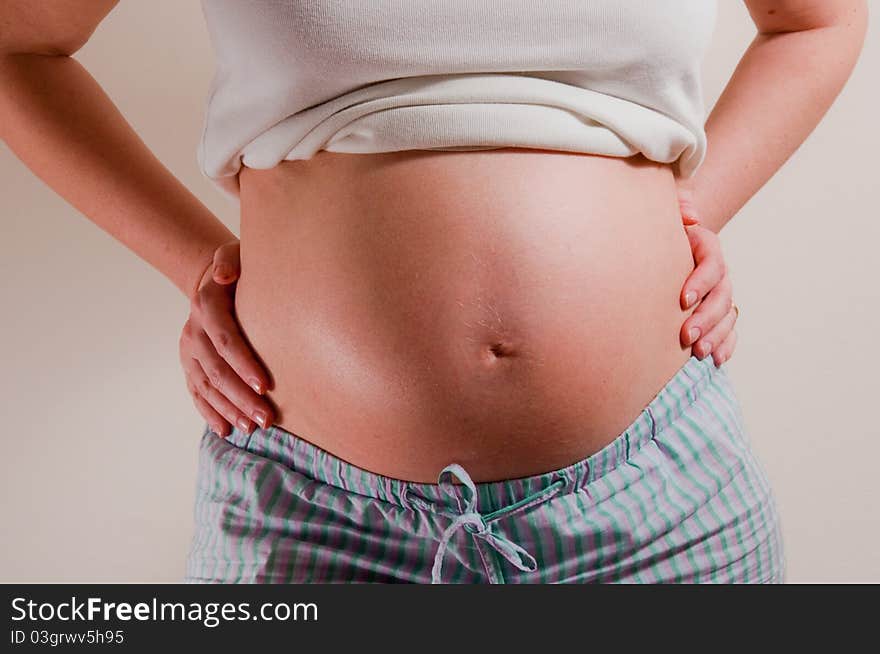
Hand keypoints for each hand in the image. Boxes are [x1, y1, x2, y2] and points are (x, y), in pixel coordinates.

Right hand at [179, 240, 274, 436]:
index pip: (226, 340)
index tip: (267, 385)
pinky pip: (197, 393)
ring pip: (207, 386)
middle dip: (242, 397)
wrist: (218, 282)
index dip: (245, 364)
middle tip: (267, 418)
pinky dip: (210, 413)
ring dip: (229, 409)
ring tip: (253, 427)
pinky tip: (226, 429)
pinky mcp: (190, 365)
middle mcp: (193, 331)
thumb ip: (232, 259)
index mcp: (207, 306)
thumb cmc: (242, 270)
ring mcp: (189, 352)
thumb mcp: (237, 255)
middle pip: (217, 370)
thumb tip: (224, 275)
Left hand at [677, 184, 738, 366]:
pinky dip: (725, 345)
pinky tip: (715, 359)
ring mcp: (720, 292)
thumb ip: (677, 206)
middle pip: (722, 295)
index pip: (712, 264)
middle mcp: (718, 271)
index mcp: (706, 247)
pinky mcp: (718, 311)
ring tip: (697, 352)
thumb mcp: (663, 211)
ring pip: (728, 315)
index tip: (682, 300)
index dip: (701, 282)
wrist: (665, 243)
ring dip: (715, 335)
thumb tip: (691, 217)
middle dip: (706, 318)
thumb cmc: (658, 229)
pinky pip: (729, 330)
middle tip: (687, 336)